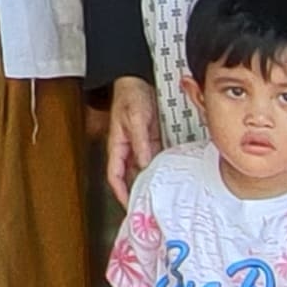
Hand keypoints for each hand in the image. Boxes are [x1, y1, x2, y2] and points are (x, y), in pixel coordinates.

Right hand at [104, 76, 162, 203]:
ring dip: (152, 180)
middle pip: (130, 176)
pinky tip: (172, 174)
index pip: (114, 175)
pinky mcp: (152, 139)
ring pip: (144, 169)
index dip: (120, 192)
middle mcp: (127, 148)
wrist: (138, 79)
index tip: (129, 205)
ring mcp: (140, 144)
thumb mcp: (135, 118)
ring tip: (163, 195)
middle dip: (137, 191)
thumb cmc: (130, 95)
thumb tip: (145, 165)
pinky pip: (155, 158)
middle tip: (150, 207)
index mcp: (117, 145)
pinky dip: (162, 167)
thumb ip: (141, 143)